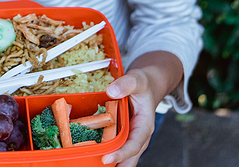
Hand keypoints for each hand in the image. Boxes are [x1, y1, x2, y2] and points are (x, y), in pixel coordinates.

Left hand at [100, 51, 181, 166]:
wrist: (147, 84)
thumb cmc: (144, 84)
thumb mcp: (137, 79)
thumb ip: (126, 84)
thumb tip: (112, 91)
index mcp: (144, 126)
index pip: (134, 145)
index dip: (122, 154)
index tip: (107, 159)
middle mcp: (137, 135)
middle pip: (129, 156)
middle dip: (116, 164)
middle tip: (99, 166)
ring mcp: (129, 136)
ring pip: (121, 154)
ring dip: (111, 161)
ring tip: (92, 164)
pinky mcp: (121, 133)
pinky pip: (114, 144)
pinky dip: (105, 149)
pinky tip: (91, 153)